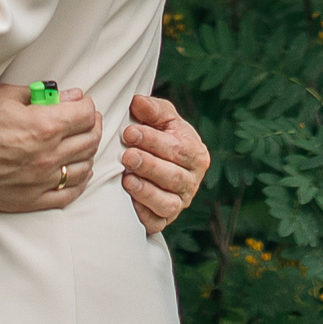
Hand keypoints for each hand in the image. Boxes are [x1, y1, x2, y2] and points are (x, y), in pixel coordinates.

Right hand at [0, 82, 101, 212]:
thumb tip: (70, 96)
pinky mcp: (30, 200)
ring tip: (79, 143)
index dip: (85, 104)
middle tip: (83, 119)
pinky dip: (78, 181)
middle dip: (91, 125)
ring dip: (87, 152)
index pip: (85, 114)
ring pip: (84, 167)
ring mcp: (40, 181)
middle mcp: (48, 156)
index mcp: (44, 126)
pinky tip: (75, 171)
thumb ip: (42, 96)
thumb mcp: (5, 95)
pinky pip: (68, 194)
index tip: (79, 102)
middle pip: (90, 139)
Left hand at [121, 95, 209, 233]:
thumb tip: (138, 102)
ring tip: (126, 178)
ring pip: (167, 203)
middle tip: (127, 155)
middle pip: (173, 177)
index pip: (178, 149)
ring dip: (146, 191)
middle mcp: (192, 181)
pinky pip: (156, 221)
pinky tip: (129, 201)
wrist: (157, 161)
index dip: (153, 141)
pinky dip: (143, 213)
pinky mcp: (164, 220)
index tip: (130, 132)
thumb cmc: (161, 136)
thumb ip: (153, 109)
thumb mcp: (161, 118)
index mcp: (196, 154)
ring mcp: (179, 203)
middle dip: (148, 165)